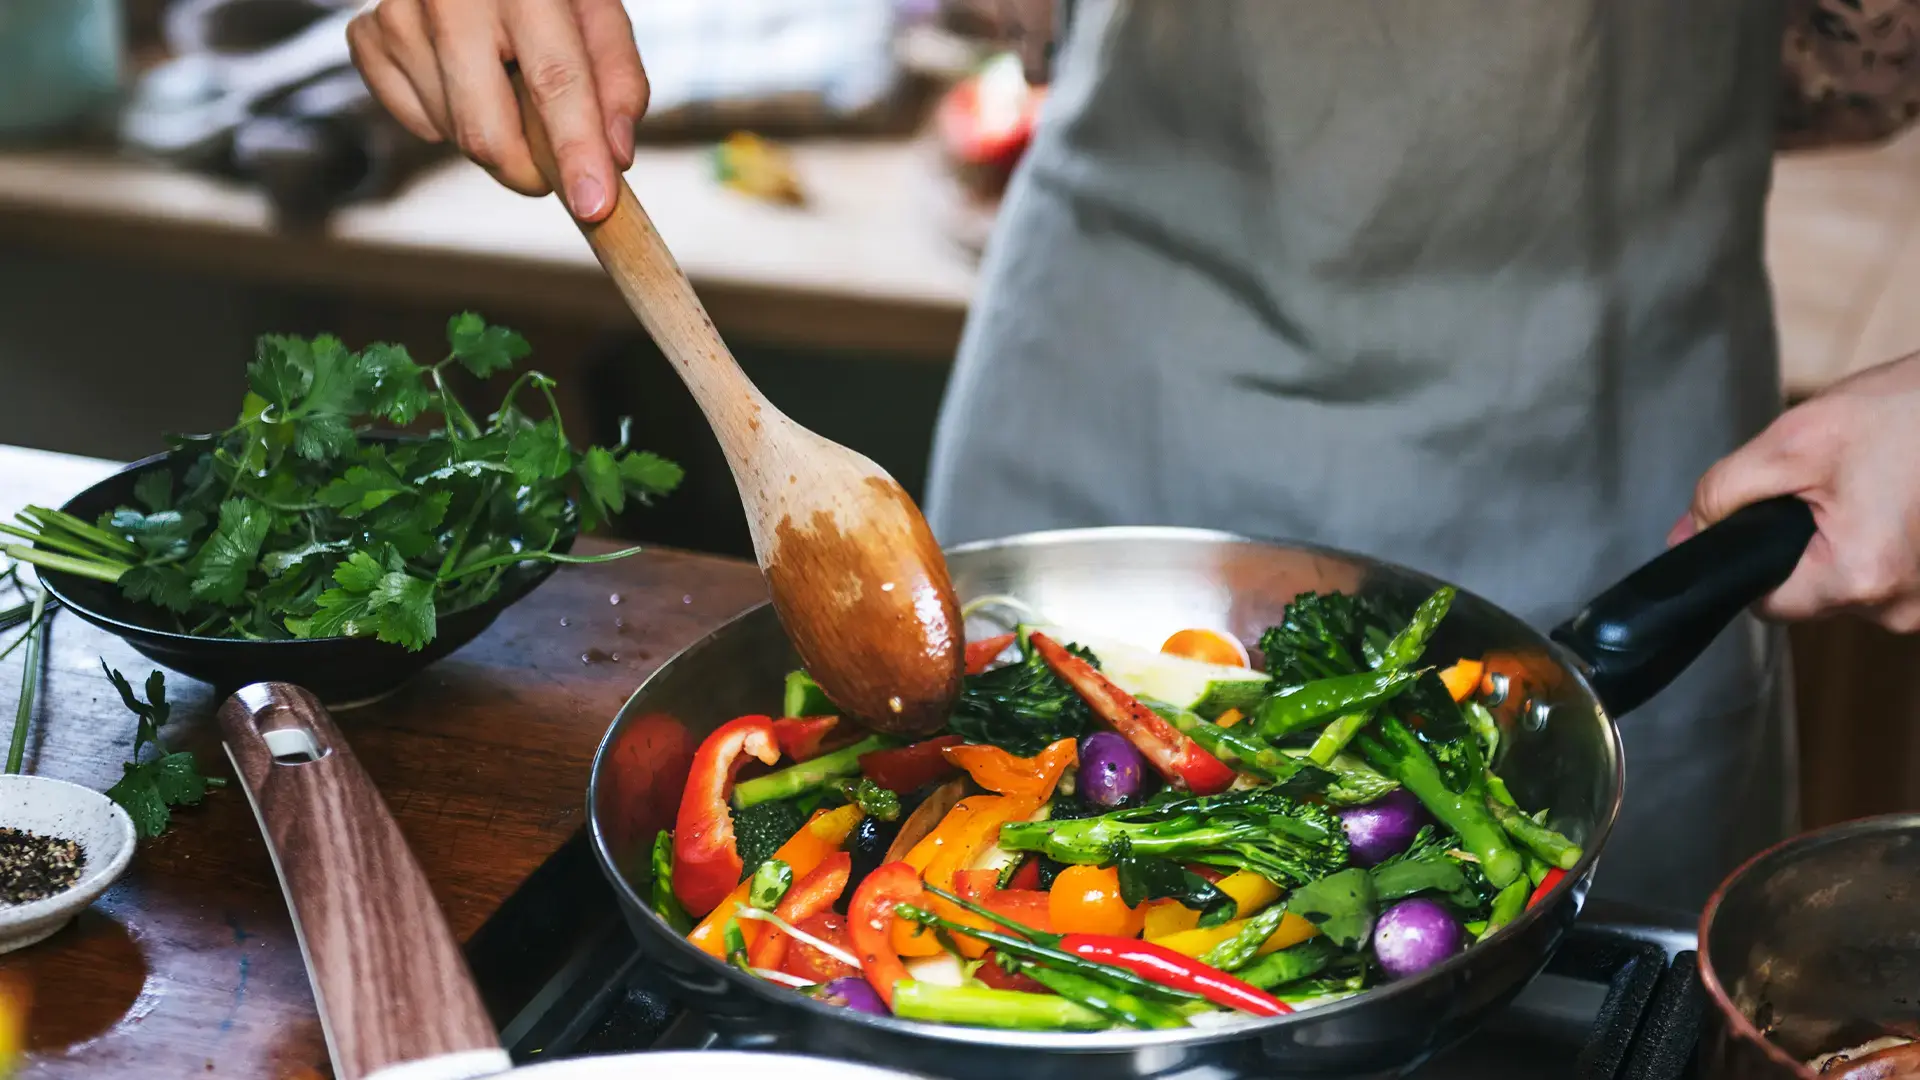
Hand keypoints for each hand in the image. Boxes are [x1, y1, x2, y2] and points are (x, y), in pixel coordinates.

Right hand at [347, 0, 647, 220]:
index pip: (555, 80)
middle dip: (528, 171)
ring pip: (451, 133)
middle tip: (552, 165)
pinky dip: (445, 118)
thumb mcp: (597, 10)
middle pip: (486, 131)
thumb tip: (614, 158)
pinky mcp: (367, 35)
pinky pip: (413, 120)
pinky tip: (463, 78)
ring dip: (491, 135)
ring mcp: (399, 15)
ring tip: (504, 83)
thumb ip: (618, 79)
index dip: (577, 150)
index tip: (592, 205)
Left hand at [1672, 351, 1919, 631]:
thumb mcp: (1795, 440)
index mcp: (1860, 578)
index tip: (1768, 518)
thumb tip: (1687, 535)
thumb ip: (1725, 493)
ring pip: (1856, 585)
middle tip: (1832, 484)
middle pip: (1814, 595)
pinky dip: (1887, 541)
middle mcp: (1903, 608)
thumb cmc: (1910, 410)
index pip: (1767, 604)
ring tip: (1874, 485)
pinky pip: (1894, 575)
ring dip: (1850, 541)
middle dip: (1807, 543)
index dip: (1752, 560)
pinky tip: (1899, 498)